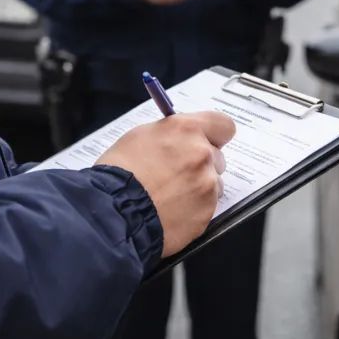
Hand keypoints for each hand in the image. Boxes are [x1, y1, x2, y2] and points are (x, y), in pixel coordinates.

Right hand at [96, 112, 234, 257]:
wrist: (115, 213)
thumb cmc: (119, 174)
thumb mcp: (140, 136)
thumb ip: (171, 134)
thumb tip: (181, 137)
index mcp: (186, 130)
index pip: (223, 125)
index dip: (214, 135)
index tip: (207, 141)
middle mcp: (202, 154)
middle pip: (218, 157)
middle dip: (203, 164)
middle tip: (178, 173)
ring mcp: (207, 184)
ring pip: (214, 184)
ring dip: (199, 188)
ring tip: (171, 196)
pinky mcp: (207, 212)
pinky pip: (207, 207)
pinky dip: (194, 209)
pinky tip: (172, 210)